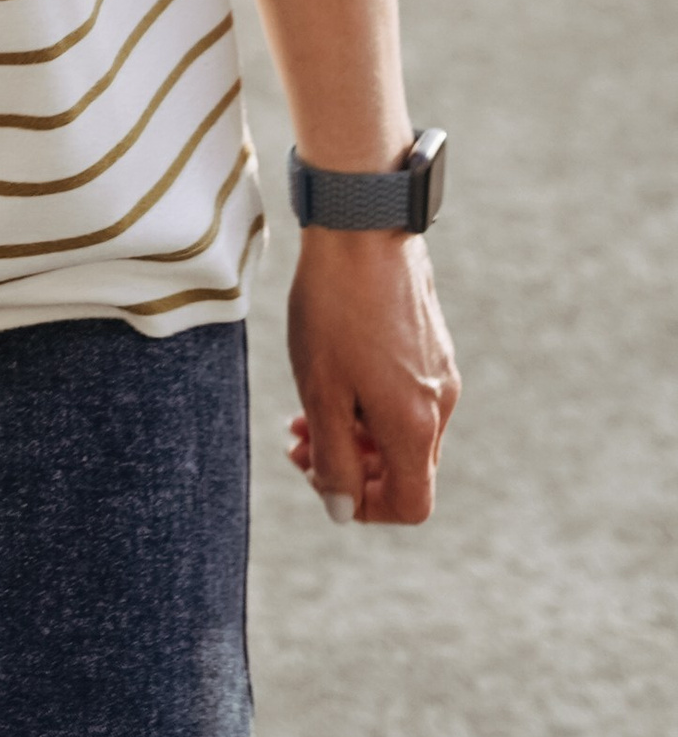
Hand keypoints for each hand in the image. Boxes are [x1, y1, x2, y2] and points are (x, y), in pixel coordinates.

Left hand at [284, 230, 458, 523]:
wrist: (361, 226)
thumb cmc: (334, 308)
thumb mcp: (321, 391)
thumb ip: (333, 458)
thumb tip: (342, 510)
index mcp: (417, 424)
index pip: (411, 504)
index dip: (365, 508)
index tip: (321, 479)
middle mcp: (441, 404)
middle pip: (405, 469)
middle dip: (351, 466)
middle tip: (296, 442)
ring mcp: (441, 371)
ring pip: (401, 429)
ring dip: (354, 432)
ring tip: (303, 412)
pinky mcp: (431, 344)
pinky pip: (405, 395)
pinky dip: (369, 401)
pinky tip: (330, 372)